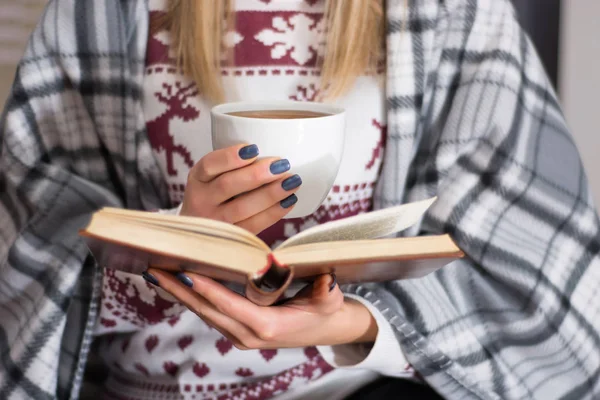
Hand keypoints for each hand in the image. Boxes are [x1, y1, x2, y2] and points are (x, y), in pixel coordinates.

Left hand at [145, 269, 377, 348]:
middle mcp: (248, 335)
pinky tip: (177, 283)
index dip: (208, 290)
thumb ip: (326, 292)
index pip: (230, 306)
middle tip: (155, 269)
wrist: (326, 329)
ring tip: (157, 273)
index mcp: (268, 326)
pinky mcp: (237, 330)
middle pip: (207, 310)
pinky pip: (210, 313)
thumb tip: (325, 279)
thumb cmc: (327, 311)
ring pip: (204, 313)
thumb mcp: (330, 300)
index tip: (186, 273)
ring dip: (180, 294)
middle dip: (180, 290)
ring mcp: (240, 335)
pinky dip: (191, 298)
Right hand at [180, 144, 301, 233]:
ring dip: (270, 193)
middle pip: (228, 185)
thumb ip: (234, 166)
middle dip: (257, 174)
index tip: (254, 148)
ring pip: (242, 207)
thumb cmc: (216, 196)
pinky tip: (289, 201)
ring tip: (292, 182)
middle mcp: (201, 200)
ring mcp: (215, 221)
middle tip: (282, 165)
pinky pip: (253, 225)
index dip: (231, 157)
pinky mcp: (230, 237)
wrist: (199, 233)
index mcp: (197, 178)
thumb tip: (275, 153)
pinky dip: (273, 213)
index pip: (210, 164)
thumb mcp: (213, 178)